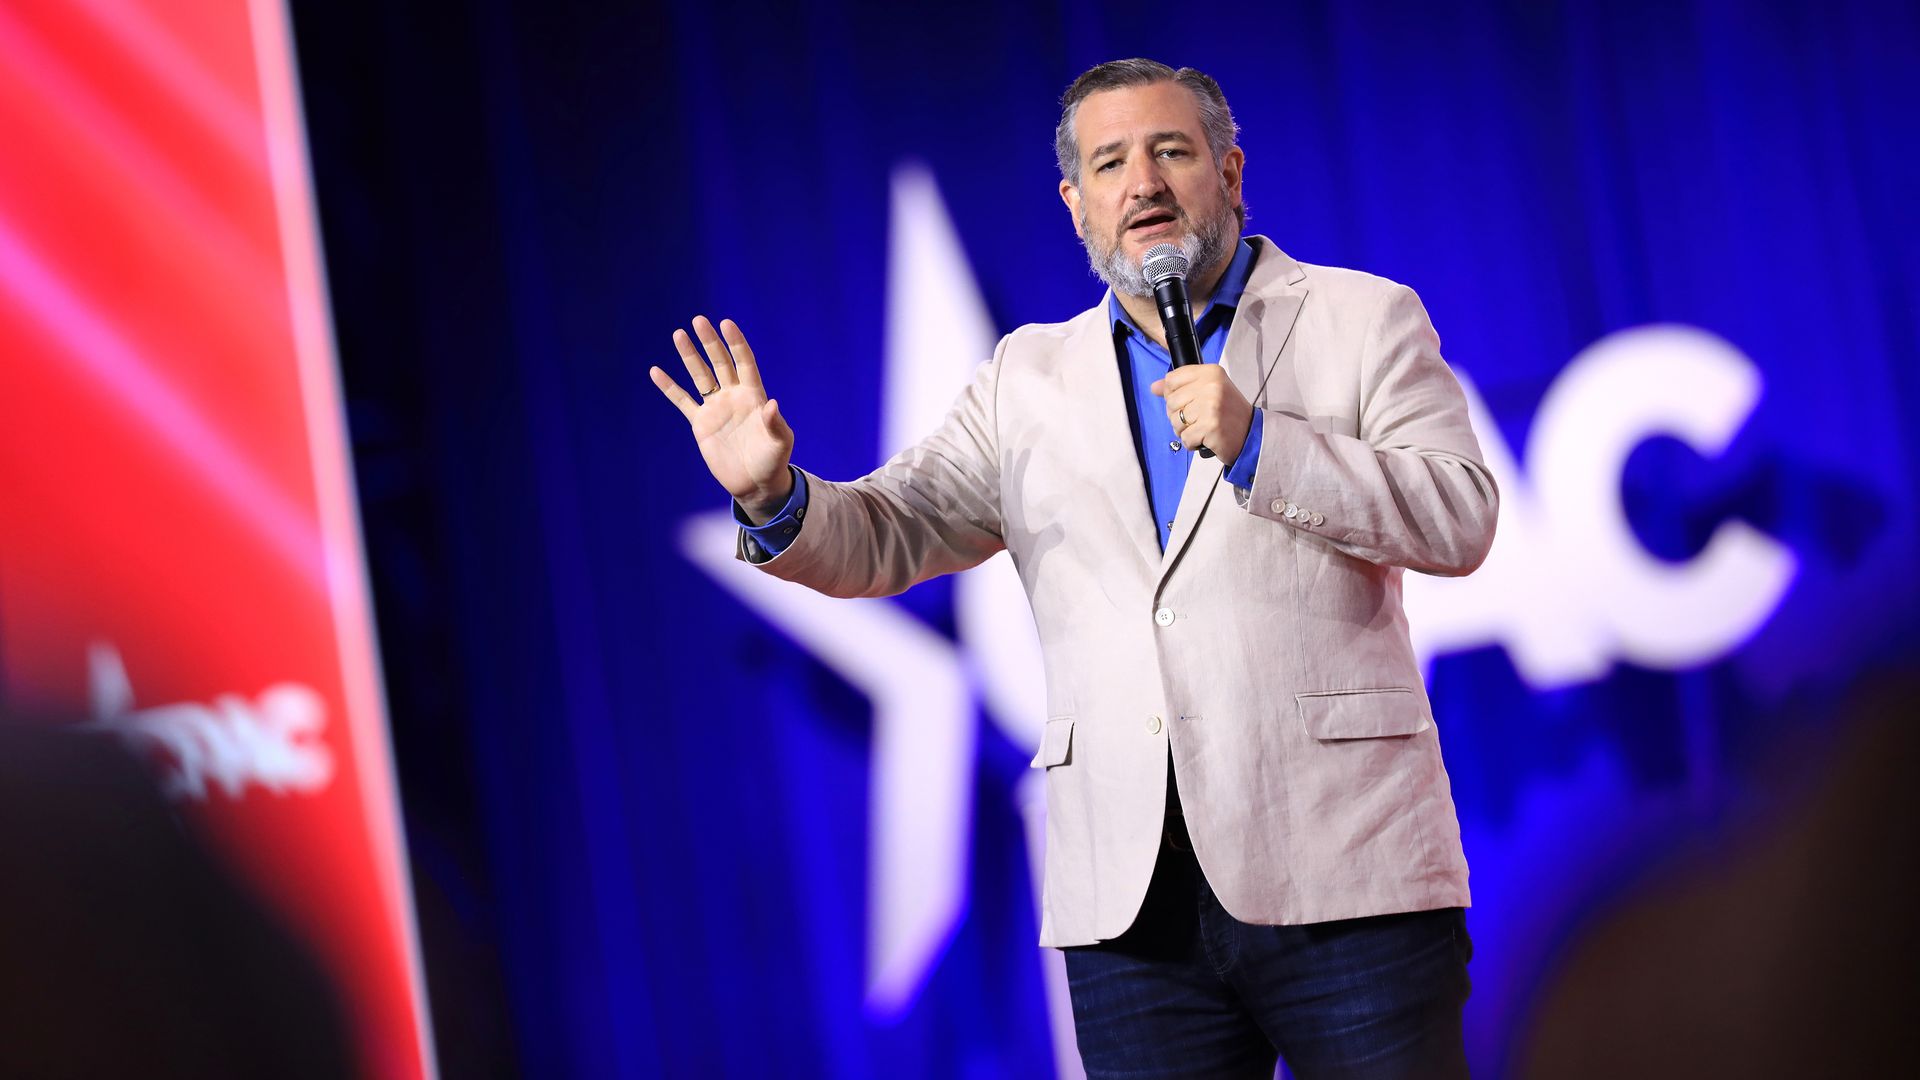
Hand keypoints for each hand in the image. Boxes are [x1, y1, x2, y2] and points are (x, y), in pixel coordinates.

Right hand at [650, 316, 794, 521]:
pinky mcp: (701, 424)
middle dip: (710, 342)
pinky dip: (670, 387)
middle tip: (698, 321)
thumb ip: (775, 423)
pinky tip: (656, 371)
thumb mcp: (780, 443)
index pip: (744, 362)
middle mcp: (733, 396)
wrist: (755, 483)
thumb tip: (771, 404)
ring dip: (689, 356)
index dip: (736, 343)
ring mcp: (716, 408)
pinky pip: (683, 401)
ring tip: (678, 334)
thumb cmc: (773, 461)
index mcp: (754, 396)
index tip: (726, 323)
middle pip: (720, 363)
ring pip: (700, 376)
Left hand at [1150, 365, 1252, 463]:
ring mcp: (1211, 406)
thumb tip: (1154, 387)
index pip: (1172, 379)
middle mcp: (1211, 385)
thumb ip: (1180, 387)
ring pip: (1175, 421)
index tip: (1188, 402)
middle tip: (1199, 418)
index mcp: (1210, 372)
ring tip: (1202, 428)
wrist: (1251, 433)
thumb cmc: (1228, 412)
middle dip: (1179, 416)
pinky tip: (1206, 438)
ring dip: (1185, 430)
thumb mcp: (1207, 391)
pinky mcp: (1210, 426)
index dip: (1173, 395)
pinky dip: (1193, 442)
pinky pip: (1185, 438)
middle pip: (1171, 402)